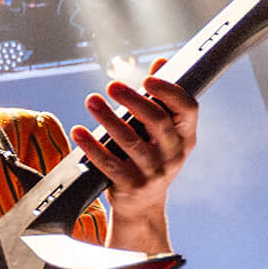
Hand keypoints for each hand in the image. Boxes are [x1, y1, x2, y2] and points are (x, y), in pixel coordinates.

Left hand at [72, 61, 199, 222]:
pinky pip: (110, 164)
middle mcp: (173, 155)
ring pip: (131, 142)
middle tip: (113, 86)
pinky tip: (78, 132)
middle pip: (158, 122)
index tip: (148, 78)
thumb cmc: (151, 158)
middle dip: (135, 101)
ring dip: (108, 119)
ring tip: (91, 101)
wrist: (143, 206)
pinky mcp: (131, 186)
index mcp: (185, 137)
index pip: (188, 109)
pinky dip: (92, 147)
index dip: (170, 92)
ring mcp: (154, 173)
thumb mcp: (162, 133)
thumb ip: (161, 99)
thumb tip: (163, 62)